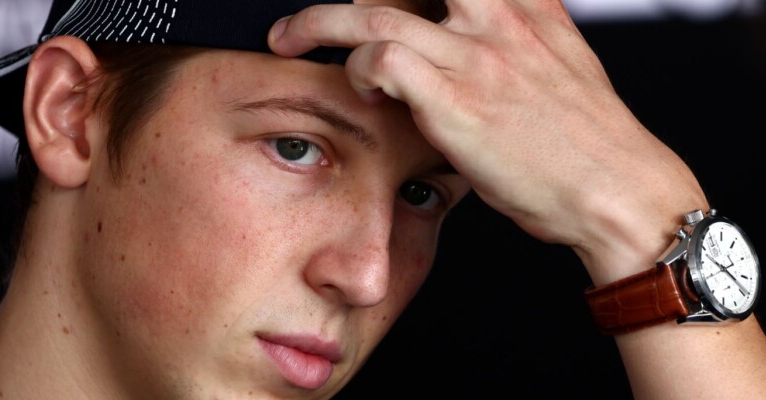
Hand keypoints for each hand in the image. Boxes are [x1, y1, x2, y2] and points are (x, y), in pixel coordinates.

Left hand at [268, 1, 706, 281]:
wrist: (619, 190)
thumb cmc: (584, 141)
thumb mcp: (559, 61)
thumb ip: (515, 34)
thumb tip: (465, 32)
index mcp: (524, 2)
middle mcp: (497, 15)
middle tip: (302, 15)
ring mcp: (475, 53)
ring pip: (371, 12)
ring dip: (316, 23)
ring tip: (286, 39)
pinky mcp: (455, 97)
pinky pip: (380, 59)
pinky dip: (357, 70)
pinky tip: (364, 93)